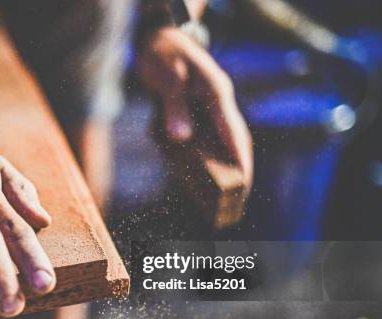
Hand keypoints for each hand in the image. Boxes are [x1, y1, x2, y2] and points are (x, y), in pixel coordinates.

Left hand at [137, 27, 252, 189]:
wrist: (157, 38)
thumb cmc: (162, 56)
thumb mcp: (167, 80)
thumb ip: (174, 109)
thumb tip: (181, 139)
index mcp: (215, 93)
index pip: (233, 131)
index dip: (240, 158)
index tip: (245, 181)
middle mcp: (217, 101)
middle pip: (236, 138)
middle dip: (240, 166)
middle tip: (241, 195)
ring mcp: (209, 106)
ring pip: (223, 139)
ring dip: (225, 163)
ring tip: (225, 192)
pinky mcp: (198, 110)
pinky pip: (207, 136)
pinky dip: (205, 154)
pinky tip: (199, 172)